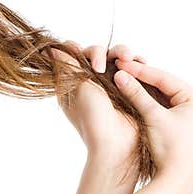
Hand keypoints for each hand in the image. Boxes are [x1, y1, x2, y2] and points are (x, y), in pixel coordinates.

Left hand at [53, 41, 146, 163]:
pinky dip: (137, 62)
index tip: (78, 52)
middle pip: (96, 53)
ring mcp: (111, 84)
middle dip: (100, 52)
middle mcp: (91, 81)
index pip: (73, 56)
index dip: (76, 50)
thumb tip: (51, 49)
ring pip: (116, 58)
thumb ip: (68, 66)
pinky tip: (141, 62)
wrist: (116, 144)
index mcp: (73, 83)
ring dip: (122, 53)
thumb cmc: (92, 119)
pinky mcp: (130, 88)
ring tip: (128, 58)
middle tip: (101, 67)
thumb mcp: (78, 89)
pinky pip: (134, 69)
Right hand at [113, 58, 192, 193]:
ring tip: (121, 79)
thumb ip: (136, 94)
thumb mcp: (152, 117)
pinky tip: (129, 94)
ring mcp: (186, 113)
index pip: (164, 78)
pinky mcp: (177, 123)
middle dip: (140, 78)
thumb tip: (119, 74)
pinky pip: (158, 105)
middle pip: (162, 84)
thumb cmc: (170, 148)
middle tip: (119, 69)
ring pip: (159, 94)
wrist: (176, 179)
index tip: (121, 64)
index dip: (141, 70)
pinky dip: (144, 100)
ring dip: (141, 88)